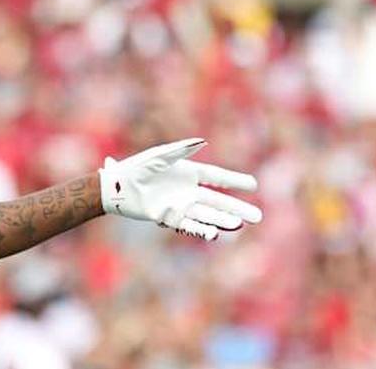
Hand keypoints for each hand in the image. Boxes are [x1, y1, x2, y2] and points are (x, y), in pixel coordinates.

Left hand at [99, 138, 262, 240]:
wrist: (117, 187)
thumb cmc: (136, 168)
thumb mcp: (159, 157)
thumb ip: (181, 150)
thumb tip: (202, 142)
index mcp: (187, 172)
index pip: (217, 177)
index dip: (235, 181)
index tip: (253, 186)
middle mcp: (187, 190)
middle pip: (217, 200)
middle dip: (237, 208)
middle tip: (258, 217)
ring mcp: (179, 204)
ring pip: (206, 214)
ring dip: (222, 220)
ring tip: (240, 225)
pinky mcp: (168, 217)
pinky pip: (189, 225)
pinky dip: (201, 229)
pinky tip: (215, 233)